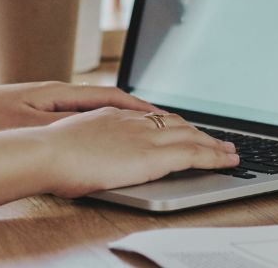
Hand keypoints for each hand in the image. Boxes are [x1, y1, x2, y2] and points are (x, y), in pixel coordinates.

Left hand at [0, 81, 158, 138]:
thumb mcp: (28, 127)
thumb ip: (62, 129)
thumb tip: (96, 131)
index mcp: (58, 91)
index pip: (109, 96)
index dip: (138, 107)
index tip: (161, 116)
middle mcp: (56, 92)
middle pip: (106, 100)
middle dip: (135, 111)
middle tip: (163, 123)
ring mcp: (45, 101)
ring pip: (92, 108)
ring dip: (117, 117)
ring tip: (140, 130)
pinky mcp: (34, 111)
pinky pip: (76, 116)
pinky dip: (95, 124)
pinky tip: (99, 137)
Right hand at [40, 107, 238, 198]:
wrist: (47, 151)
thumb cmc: (49, 153)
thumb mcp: (71, 141)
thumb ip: (86, 144)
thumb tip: (84, 156)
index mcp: (112, 115)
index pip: (152, 117)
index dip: (172, 124)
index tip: (184, 129)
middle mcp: (132, 121)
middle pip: (176, 123)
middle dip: (199, 132)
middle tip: (218, 139)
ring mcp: (143, 136)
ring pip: (191, 136)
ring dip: (213, 143)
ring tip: (230, 151)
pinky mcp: (152, 156)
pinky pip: (192, 153)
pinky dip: (214, 156)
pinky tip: (226, 161)